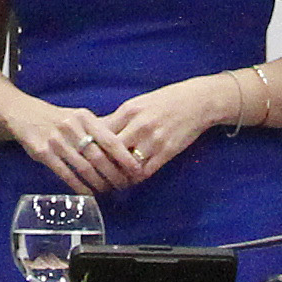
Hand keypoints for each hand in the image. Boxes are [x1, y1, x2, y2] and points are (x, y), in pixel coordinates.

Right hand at [0, 98, 145, 194]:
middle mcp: (71, 127)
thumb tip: (126, 148)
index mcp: (84, 117)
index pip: (110, 139)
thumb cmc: (58, 118)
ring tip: (108, 190)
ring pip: (84, 168)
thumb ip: (99, 130)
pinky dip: (80, 187)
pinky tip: (89, 193)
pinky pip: (66, 175)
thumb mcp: (79, 117)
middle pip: (99, 157)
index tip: (136, 170)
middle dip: (114, 175)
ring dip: (99, 183)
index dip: (125, 157)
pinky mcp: (43, 153)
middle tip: (124, 185)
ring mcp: (56, 141)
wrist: (24, 114)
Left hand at [93, 73, 246, 179]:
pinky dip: (136, 178)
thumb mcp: (138, 103)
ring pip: (127, 165)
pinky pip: (146, 171)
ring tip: (111, 180)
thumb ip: (118, 118)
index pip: (100, 133)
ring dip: (118, 175)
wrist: (197, 101)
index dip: (90, 147)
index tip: (84, 156)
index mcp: (128, 110)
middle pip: (110, 151)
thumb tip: (94, 132)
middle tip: (94, 174)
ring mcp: (153, 139)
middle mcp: (139, 125)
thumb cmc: (164, 101)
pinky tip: (131, 179)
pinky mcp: (167, 151)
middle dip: (101, 164)